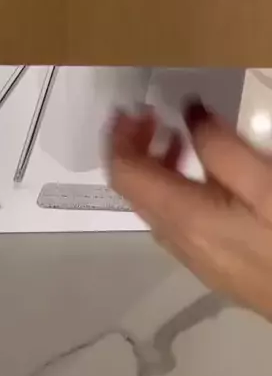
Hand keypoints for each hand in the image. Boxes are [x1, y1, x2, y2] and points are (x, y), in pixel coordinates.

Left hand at [105, 100, 271, 320]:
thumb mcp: (264, 181)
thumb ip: (220, 146)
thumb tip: (187, 113)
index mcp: (184, 218)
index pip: (124, 174)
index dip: (118, 136)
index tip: (130, 107)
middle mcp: (180, 243)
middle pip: (134, 190)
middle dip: (134, 146)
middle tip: (154, 115)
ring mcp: (198, 261)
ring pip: (156, 206)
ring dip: (156, 166)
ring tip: (180, 137)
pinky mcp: (218, 268)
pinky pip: (178, 221)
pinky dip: (176, 188)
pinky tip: (209, 179)